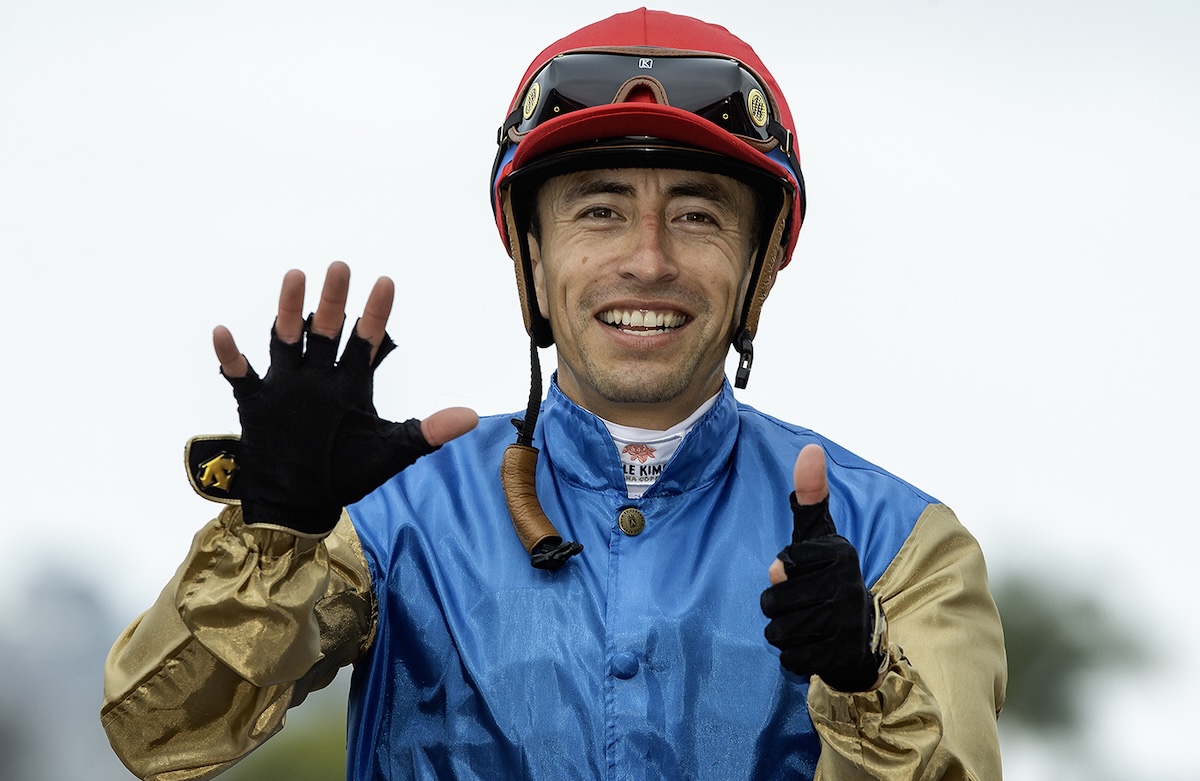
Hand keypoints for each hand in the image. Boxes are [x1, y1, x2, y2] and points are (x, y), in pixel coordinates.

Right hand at [212, 261, 477, 533]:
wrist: (301, 502)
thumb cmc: (347, 474)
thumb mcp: (392, 452)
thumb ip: (428, 432)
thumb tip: (472, 417)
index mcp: (351, 384)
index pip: (366, 340)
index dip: (375, 314)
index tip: (385, 282)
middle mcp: (319, 377)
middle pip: (327, 330)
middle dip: (334, 300)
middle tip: (341, 266)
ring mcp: (286, 386)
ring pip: (286, 339)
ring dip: (289, 310)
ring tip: (295, 277)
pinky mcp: (256, 403)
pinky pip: (239, 374)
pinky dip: (230, 355)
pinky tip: (224, 332)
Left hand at [760, 444, 885, 691]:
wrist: (863, 637)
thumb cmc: (830, 578)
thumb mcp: (821, 535)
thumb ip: (809, 496)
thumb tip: (811, 449)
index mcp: (839, 553)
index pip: (780, 564)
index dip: (783, 574)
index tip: (806, 574)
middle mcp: (845, 586)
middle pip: (771, 601)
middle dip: (778, 607)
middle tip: (805, 604)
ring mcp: (844, 624)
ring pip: (776, 631)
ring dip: (785, 631)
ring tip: (809, 624)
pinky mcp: (839, 657)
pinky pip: (789, 658)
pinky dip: (796, 656)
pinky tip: (815, 646)